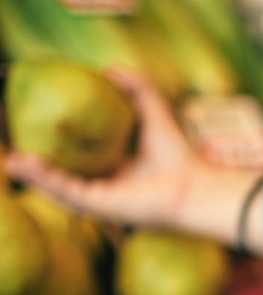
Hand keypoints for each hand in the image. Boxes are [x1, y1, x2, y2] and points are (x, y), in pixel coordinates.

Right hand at [4, 69, 262, 252]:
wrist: (193, 186)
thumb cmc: (178, 155)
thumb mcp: (154, 112)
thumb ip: (136, 88)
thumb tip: (110, 69)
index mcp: (110, 164)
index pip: (72, 152)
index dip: (49, 139)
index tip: (26, 121)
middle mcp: (101, 182)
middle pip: (57, 171)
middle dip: (31, 161)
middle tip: (7, 143)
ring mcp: (98, 197)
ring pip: (54, 184)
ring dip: (30, 172)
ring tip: (7, 157)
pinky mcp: (99, 207)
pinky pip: (65, 192)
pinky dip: (44, 180)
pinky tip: (25, 165)